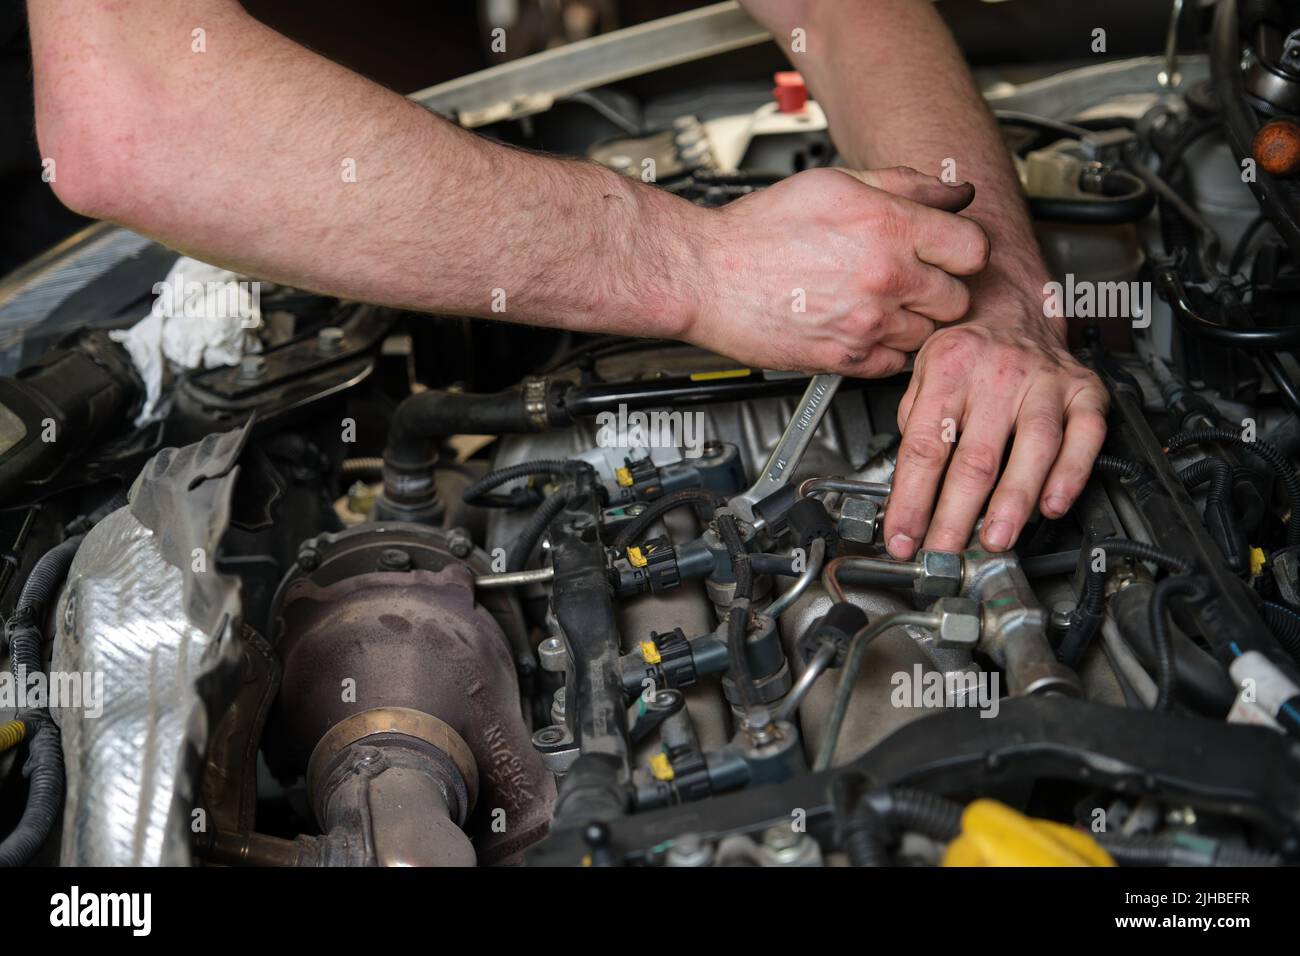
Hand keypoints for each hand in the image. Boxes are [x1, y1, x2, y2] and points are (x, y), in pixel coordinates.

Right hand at [690, 166, 989, 375]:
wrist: (707, 274)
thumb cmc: (760, 229)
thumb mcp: (836, 183)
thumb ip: (905, 184)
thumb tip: (956, 191)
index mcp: (888, 227)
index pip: (974, 249)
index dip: (961, 249)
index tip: (946, 251)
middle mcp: (885, 279)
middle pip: (958, 298)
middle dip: (939, 288)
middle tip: (911, 278)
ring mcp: (867, 324)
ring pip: (927, 335)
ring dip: (912, 321)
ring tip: (876, 302)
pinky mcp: (845, 359)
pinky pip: (893, 364)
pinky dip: (884, 349)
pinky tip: (860, 325)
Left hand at [881, 279, 1108, 557]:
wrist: (1014, 305)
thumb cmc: (966, 347)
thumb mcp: (922, 372)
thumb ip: (915, 425)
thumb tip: (907, 489)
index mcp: (950, 369)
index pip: (925, 447)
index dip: (911, 499)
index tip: (902, 535)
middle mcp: (998, 374)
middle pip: (976, 457)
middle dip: (957, 515)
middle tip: (945, 551)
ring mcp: (1045, 382)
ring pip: (1034, 449)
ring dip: (1014, 502)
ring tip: (996, 538)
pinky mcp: (1084, 390)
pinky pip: (1084, 436)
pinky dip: (1072, 474)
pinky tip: (1053, 504)